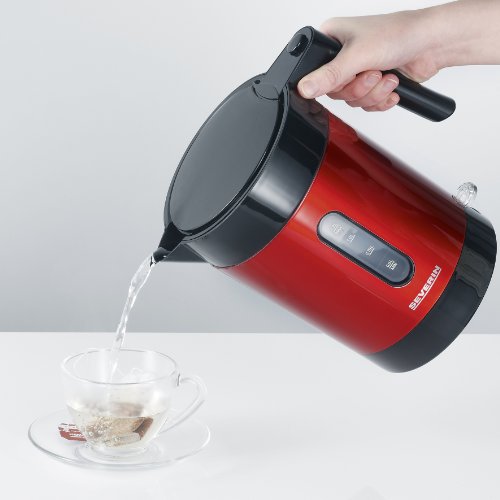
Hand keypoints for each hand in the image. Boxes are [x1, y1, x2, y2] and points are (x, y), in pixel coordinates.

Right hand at [298, 10, 441, 111]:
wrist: (432, 44)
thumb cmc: (399, 34)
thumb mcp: (357, 56)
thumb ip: (329, 75)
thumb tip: (304, 88)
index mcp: (331, 39)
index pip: (315, 74)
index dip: (331, 83)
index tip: (348, 77)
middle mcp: (342, 56)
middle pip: (335, 91)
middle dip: (359, 89)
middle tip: (373, 74)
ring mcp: (358, 70)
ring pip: (351, 100)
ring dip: (372, 94)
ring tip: (386, 77)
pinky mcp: (372, 84)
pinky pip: (365, 105)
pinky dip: (380, 100)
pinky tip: (391, 86)